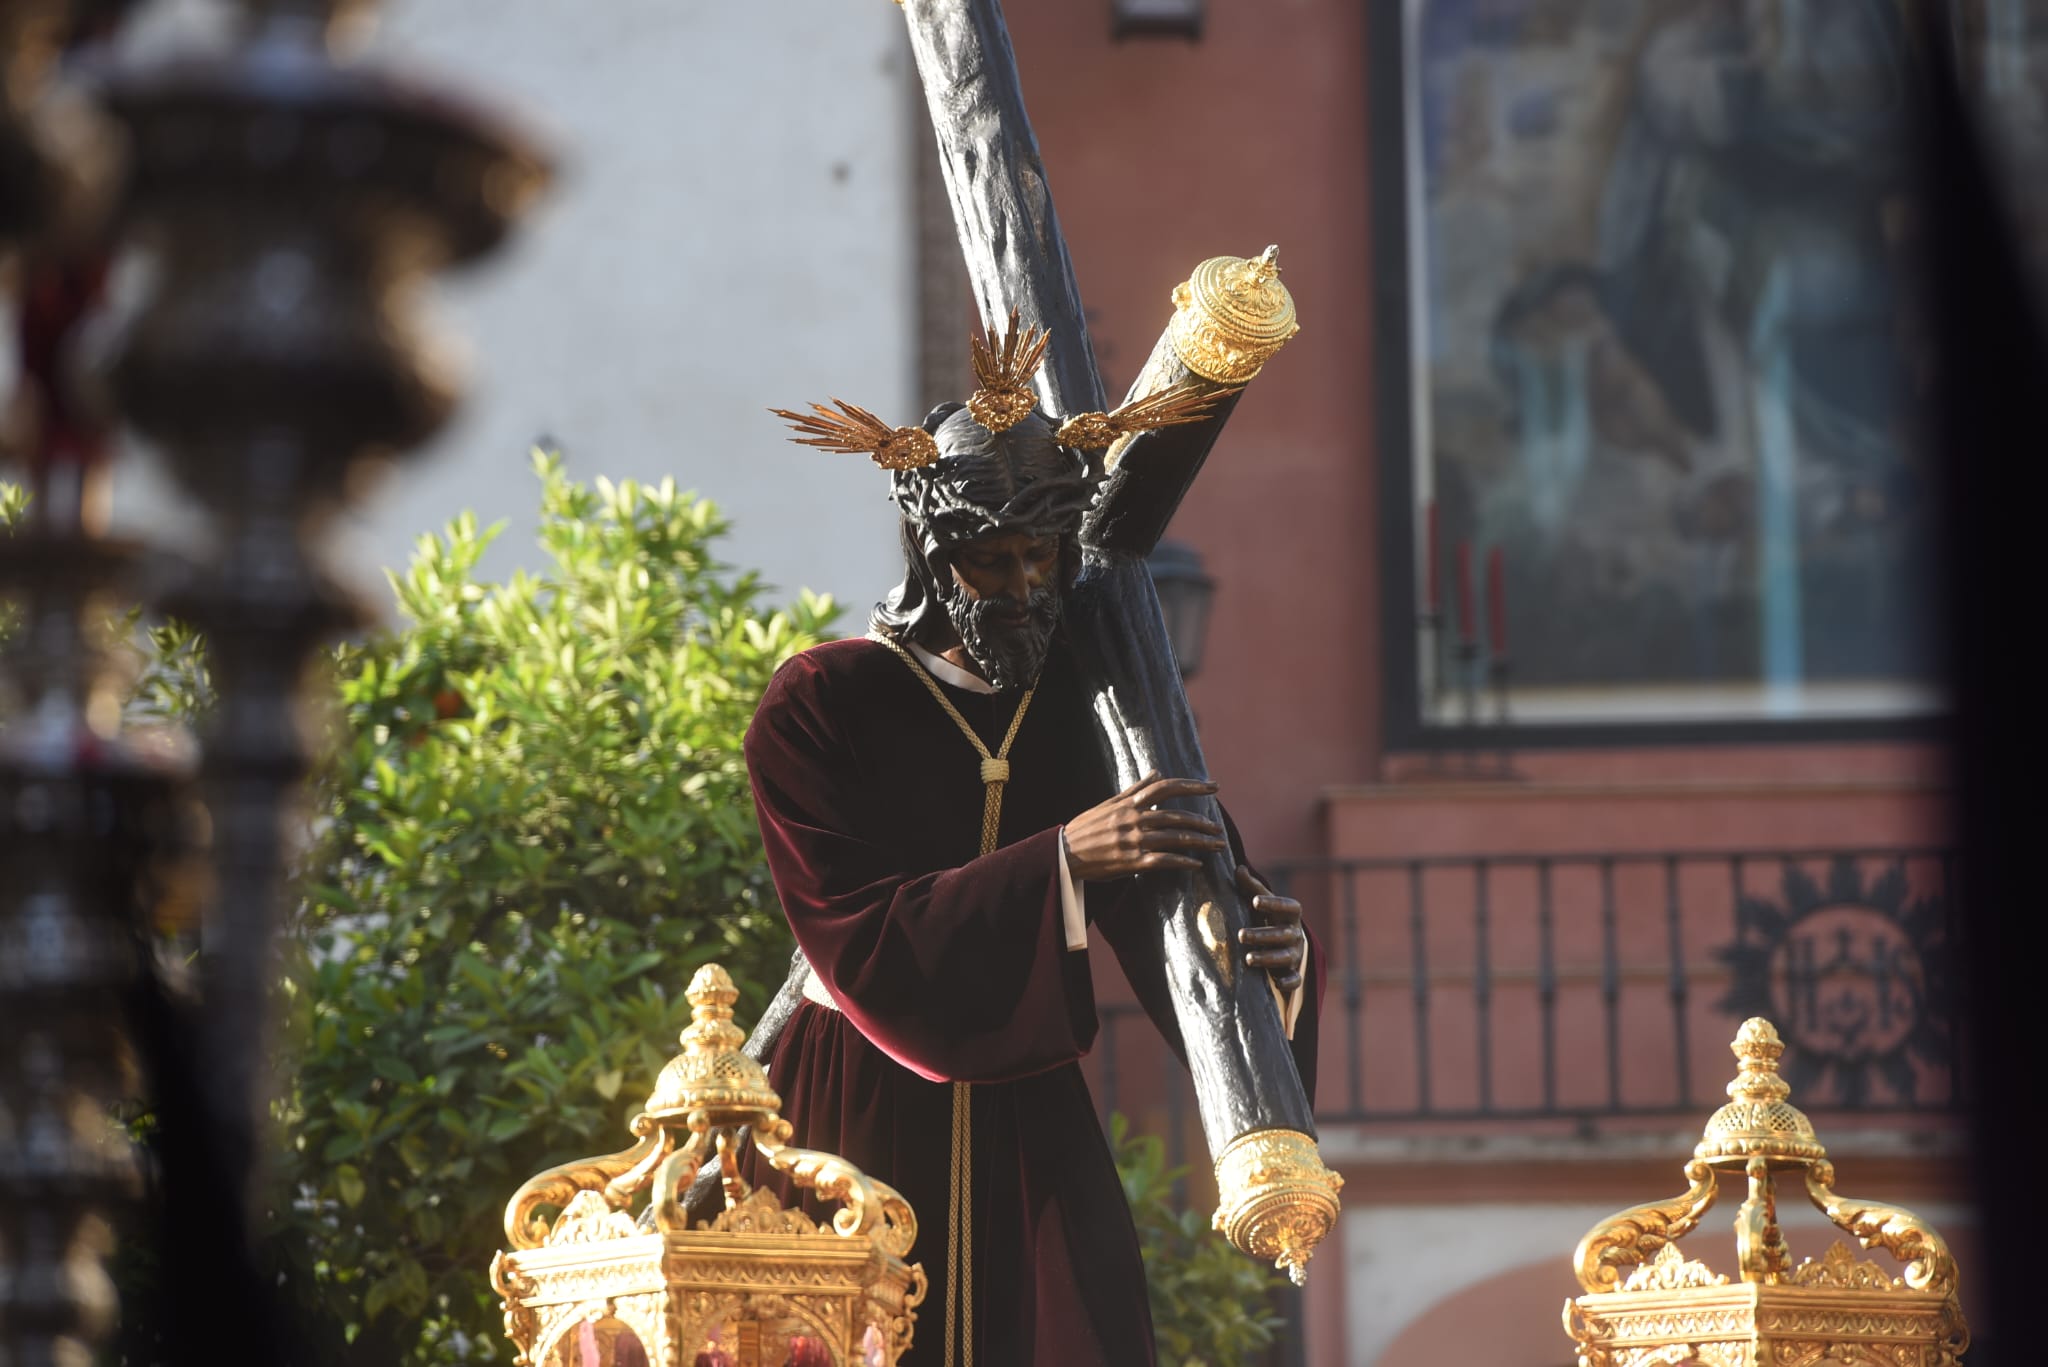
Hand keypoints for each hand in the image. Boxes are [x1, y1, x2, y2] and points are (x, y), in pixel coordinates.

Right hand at [1063, 772, 1225, 880]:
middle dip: (1202, 822)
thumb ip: (1135, 789)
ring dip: (1200, 842)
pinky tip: (1197, 865)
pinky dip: (1183, 862)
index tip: (1213, 787)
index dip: (1192, 786)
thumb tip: (1156, 772)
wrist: (1064, 854)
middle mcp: (1134, 819)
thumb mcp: (1109, 803)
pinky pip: (1163, 860)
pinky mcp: (1132, 861)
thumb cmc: (1086, 828)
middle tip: (1219, 828)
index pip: (1166, 788)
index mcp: (1129, 803)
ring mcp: (1134, 840)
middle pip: (1177, 816)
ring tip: (1217, 845)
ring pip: (1175, 838)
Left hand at [1236, 865, 1304, 995]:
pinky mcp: (1294, 974)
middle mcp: (1295, 934)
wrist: (1285, 947)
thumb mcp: (1262, 904)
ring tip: (1248, 959)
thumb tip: (1238, 868)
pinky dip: (1288, 981)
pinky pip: (1295, 979)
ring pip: (1286, 956)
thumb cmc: (1269, 920)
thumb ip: (1251, 888)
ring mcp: (1295, 955)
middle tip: (1240, 935)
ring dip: (1268, 958)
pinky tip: (1277, 982)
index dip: (1274, 903)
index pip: (1289, 906)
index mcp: (1289, 915)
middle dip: (1262, 935)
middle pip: (1283, 934)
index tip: (1254, 901)